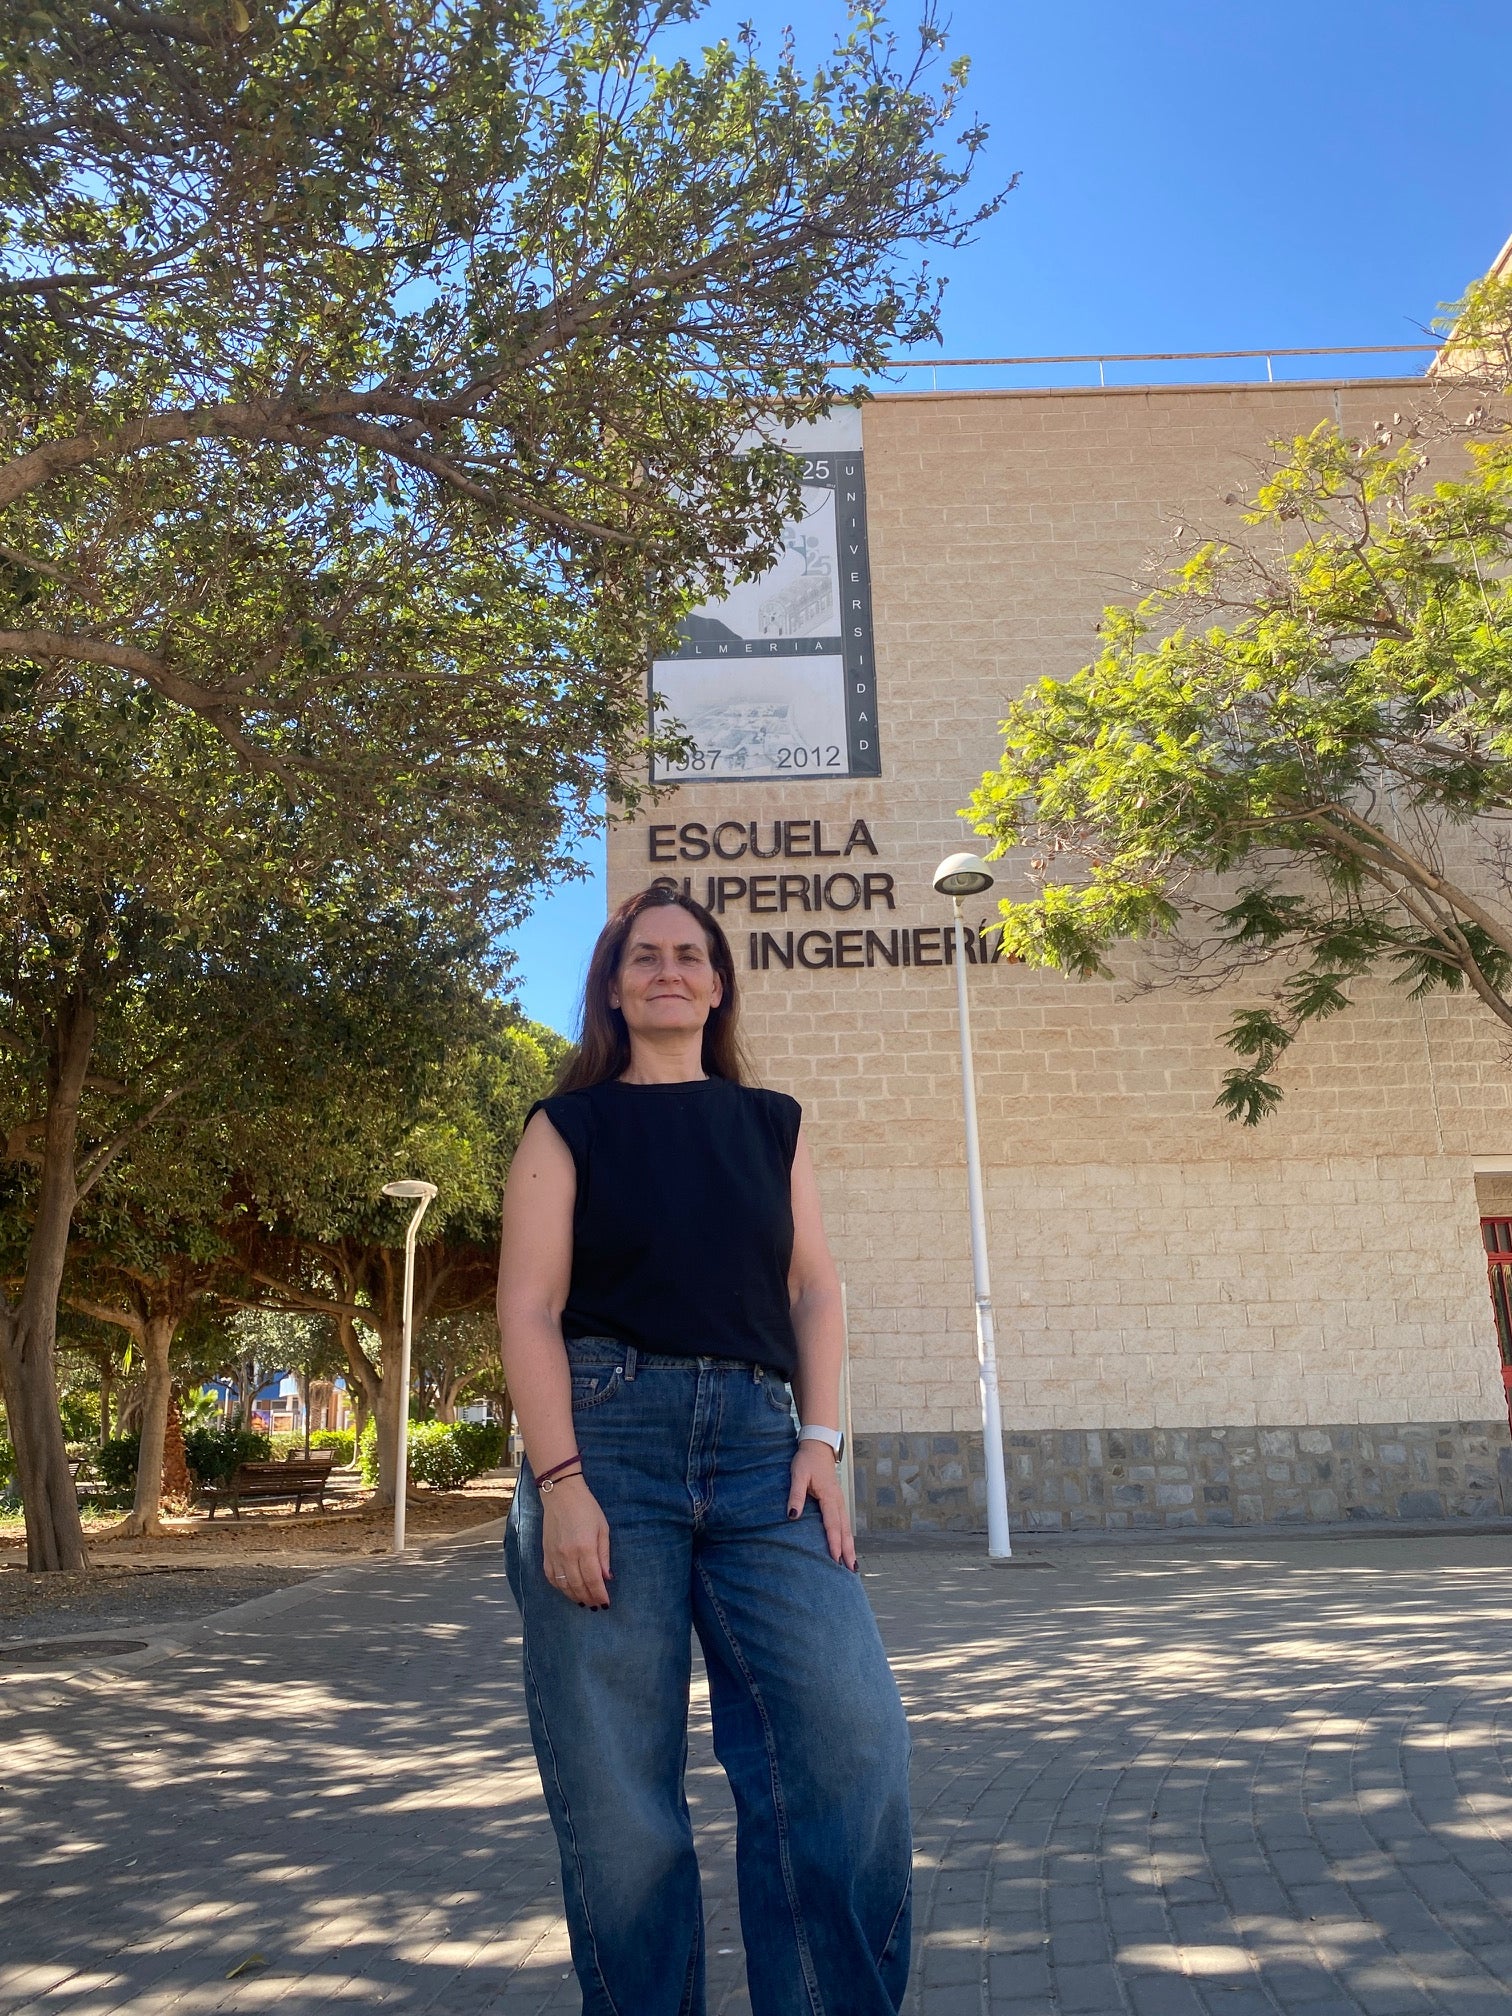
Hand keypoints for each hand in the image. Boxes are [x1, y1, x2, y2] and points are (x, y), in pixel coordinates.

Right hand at [541, 1476, 611, 1606]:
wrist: (561, 1494)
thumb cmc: (586, 1508)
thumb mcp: (602, 1528)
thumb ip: (603, 1554)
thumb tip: (606, 1577)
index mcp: (585, 1548)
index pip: (593, 1579)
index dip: (600, 1594)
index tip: (606, 1603)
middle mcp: (568, 1555)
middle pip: (578, 1585)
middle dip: (589, 1598)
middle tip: (596, 1605)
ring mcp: (554, 1555)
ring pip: (564, 1585)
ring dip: (574, 1596)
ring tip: (584, 1601)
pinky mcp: (545, 1553)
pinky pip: (551, 1577)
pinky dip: (559, 1587)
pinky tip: (567, 1590)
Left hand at [787, 1440, 855, 1569]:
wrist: (818, 1446)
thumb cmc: (806, 1461)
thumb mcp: (798, 1475)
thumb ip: (796, 1495)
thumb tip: (792, 1516)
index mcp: (829, 1496)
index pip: (832, 1524)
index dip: (834, 1542)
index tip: (836, 1559)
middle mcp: (838, 1501)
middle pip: (845, 1529)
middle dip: (848, 1550)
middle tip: (852, 1569)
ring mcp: (839, 1501)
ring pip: (847, 1527)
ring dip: (850, 1545)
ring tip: (853, 1564)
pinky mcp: (837, 1500)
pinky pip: (844, 1522)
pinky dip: (847, 1536)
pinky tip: (847, 1546)